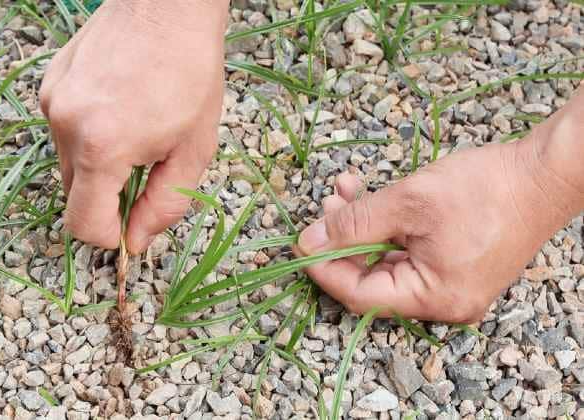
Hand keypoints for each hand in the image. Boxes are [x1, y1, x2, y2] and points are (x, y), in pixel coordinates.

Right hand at [39, 0, 227, 252]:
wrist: (166, 6)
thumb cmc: (190, 73)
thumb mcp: (193, 149)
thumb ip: (164, 205)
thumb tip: (136, 241)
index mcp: (102, 148)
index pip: (83, 224)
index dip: (109, 236)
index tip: (130, 225)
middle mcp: (66, 126)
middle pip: (74, 195)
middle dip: (107, 196)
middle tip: (145, 167)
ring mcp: (52, 102)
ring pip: (68, 162)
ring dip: (98, 162)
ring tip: (133, 128)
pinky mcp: (49, 84)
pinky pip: (64, 129)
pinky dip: (87, 132)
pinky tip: (117, 106)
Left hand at [297, 99, 583, 322]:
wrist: (542, 173)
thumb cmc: (484, 188)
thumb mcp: (408, 202)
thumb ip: (354, 224)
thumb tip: (310, 241)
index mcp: (433, 297)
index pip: (360, 296)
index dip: (324, 268)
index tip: (301, 241)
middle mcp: (442, 302)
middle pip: (371, 280)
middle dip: (342, 239)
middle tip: (326, 206)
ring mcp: (450, 286)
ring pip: (385, 262)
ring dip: (361, 227)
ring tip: (345, 190)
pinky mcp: (453, 266)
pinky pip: (407, 254)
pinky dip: (386, 228)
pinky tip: (371, 197)